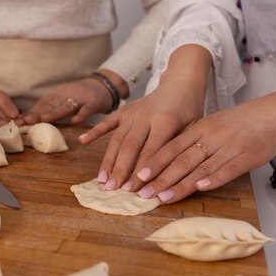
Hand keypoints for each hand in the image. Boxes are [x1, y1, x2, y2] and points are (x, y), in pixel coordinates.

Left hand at [22, 69, 127, 124]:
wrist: (104, 85)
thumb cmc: (81, 97)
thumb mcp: (63, 101)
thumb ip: (50, 109)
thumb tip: (30, 119)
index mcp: (58, 96)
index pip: (42, 105)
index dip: (30, 113)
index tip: (18, 122)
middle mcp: (66, 96)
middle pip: (50, 106)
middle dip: (37, 114)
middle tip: (25, 121)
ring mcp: (80, 98)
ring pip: (65, 107)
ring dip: (54, 113)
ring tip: (43, 119)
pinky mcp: (93, 102)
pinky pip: (86, 110)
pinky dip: (81, 115)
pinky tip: (75, 122)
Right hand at [78, 86, 203, 191]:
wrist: (180, 85)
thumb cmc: (189, 112)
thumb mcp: (192, 130)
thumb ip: (177, 150)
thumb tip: (165, 178)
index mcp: (165, 121)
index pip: (151, 151)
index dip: (142, 172)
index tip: (134, 190)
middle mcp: (144, 116)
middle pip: (130, 147)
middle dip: (120, 170)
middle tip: (113, 189)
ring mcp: (132, 113)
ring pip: (117, 140)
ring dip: (108, 161)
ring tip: (102, 180)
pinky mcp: (124, 111)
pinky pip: (107, 123)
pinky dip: (94, 132)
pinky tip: (83, 141)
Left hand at [130, 79, 275, 203]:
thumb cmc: (241, 123)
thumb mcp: (213, 126)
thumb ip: (192, 142)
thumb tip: (167, 162)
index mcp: (200, 128)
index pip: (170, 148)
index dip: (152, 163)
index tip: (136, 177)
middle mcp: (211, 136)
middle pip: (180, 160)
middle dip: (159, 178)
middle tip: (141, 193)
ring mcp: (229, 145)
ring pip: (200, 167)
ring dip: (179, 184)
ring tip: (162, 197)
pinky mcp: (248, 155)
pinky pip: (228, 168)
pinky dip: (213, 179)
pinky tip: (200, 188)